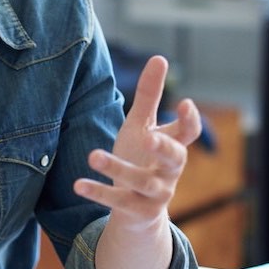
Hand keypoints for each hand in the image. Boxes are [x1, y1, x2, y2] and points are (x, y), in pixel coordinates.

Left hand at [74, 55, 202, 218]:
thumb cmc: (142, 158)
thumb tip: (159, 57)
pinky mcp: (137, 211)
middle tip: (148, 137)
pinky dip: (99, 193)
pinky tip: (78, 184)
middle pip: (174, 159)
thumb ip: (149, 95)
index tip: (186, 104)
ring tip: (92, 155)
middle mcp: (169, 171)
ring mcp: (156, 193)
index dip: (190, 121)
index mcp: (172, 147)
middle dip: (163, 147)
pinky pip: (118, 202)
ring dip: (117, 168)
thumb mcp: (142, 126)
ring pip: (141, 181)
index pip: (189, 134)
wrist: (137, 209)